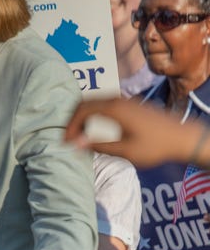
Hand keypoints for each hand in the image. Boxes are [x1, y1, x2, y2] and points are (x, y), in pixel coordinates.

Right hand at [65, 98, 206, 167]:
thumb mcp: (125, 150)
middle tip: (70, 137)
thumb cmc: (155, 146)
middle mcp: (115, 99)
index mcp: (112, 108)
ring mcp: (123, 100)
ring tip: (82, 135)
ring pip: (94, 103)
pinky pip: (104, 104)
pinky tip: (98, 129)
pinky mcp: (129, 104)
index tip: (66, 141)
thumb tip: (76, 144)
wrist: (183, 138)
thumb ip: (99, 145)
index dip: (70, 125)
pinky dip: (95, 115)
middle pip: (85, 103)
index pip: (81, 111)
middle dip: (74, 120)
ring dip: (84, 117)